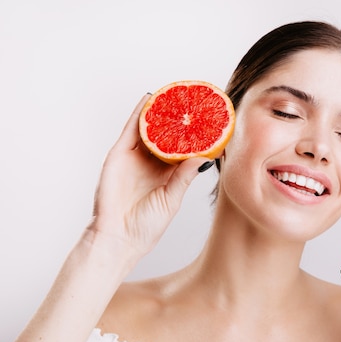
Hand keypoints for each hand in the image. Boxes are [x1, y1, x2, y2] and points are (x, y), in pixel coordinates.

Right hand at [87, 94, 211, 255]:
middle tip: (196, 101)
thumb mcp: (172, 198)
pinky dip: (139, 113)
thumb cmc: (146, 226)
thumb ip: (185, 176)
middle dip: (180, 120)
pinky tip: (150, 99)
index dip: (196, 137)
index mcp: (167, 175)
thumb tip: (207, 158)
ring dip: (161, 111)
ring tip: (176, 94)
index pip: (184, 149)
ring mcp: (135, 158)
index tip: (213, 123)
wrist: (118, 238)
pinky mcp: (119, 155)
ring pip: (150, 128)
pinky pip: (130, 129)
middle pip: (168, 134)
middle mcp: (152, 163)